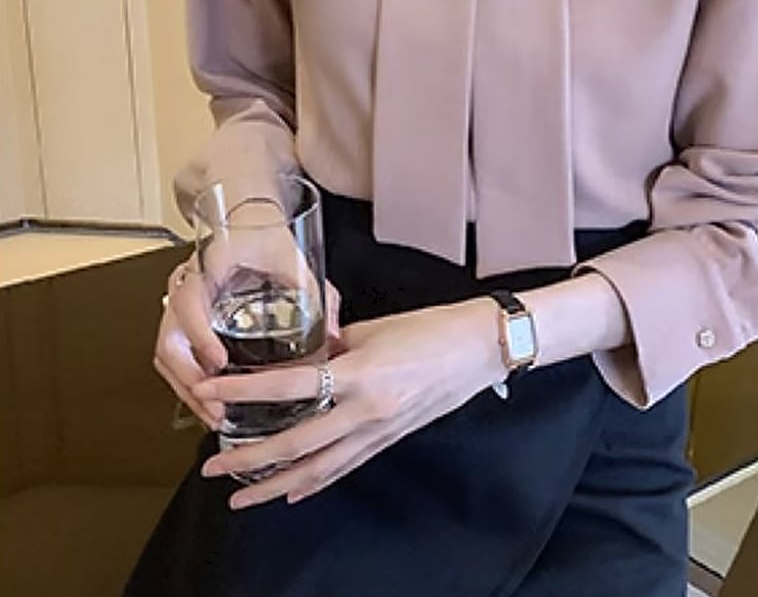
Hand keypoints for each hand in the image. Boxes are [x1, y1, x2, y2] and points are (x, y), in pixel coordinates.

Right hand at [154, 199, 340, 429]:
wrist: (242, 214)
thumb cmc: (263, 231)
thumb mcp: (292, 257)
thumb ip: (316, 293)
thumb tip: (333, 335)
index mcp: (209, 264)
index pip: (189, 301)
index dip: (198, 334)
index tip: (218, 361)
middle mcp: (186, 283)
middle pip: (168, 339)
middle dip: (189, 381)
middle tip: (217, 409)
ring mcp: (180, 299)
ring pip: (166, 351)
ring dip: (186, 387)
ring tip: (214, 415)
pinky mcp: (184, 314)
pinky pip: (174, 350)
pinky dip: (187, 378)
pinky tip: (210, 398)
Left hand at [194, 298, 506, 508]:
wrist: (480, 347)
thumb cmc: (433, 329)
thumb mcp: (376, 328)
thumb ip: (335, 344)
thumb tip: (306, 356)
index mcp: (361, 372)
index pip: (288, 385)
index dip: (243, 391)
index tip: (209, 391)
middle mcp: (366, 410)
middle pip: (296, 444)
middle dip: (249, 459)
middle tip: (214, 465)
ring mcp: (378, 430)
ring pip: (317, 469)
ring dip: (275, 486)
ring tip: (242, 496)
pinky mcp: (389, 439)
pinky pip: (344, 467)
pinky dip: (315, 483)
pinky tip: (293, 492)